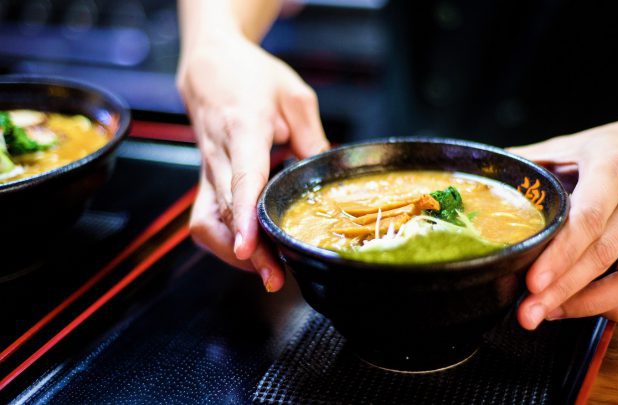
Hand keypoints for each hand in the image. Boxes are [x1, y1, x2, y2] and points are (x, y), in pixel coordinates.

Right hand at [178, 31, 328, 291]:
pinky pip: (207, 220)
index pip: (242, 178)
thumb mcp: (294, 96)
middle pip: (225, 212)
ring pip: (206, 223)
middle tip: (275, 278)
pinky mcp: (204, 181)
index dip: (245, 217)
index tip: (248, 248)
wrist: (209, 64)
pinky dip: (226, 241)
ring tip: (266, 271)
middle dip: (247, 251)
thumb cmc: (251, 76)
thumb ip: (311, 136)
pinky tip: (252, 251)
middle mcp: (219, 155)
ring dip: (231, 253)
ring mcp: (206, 171)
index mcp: (243, 128)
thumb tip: (324, 174)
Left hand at [509, 112, 617, 328]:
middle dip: (561, 291)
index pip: (588, 219)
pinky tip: (592, 310)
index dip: (559, 254)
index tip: (532, 281)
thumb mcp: (578, 143)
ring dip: (589, 305)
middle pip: (602, 257)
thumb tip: (490, 171)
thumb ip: (535, 159)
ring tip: (551, 312)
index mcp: (615, 171)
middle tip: (528, 312)